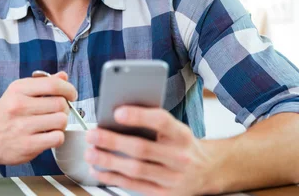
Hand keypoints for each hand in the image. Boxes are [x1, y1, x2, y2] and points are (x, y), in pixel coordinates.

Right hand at [0, 71, 77, 165]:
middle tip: (59, 111)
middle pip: (60, 103)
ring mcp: (22, 127)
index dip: (68, 88)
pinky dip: (58, 137)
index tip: (71, 94)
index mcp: (18, 89)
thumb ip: (43, 83)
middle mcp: (19, 106)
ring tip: (52, 124)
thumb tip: (63, 76)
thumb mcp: (19, 92)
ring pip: (61, 121)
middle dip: (65, 107)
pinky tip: (49, 135)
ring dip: (62, 123)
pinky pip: (57, 138)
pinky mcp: (28, 145)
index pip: (53, 84)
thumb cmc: (7, 113)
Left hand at [85, 107, 213, 195]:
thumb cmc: (182, 145)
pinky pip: (134, 187)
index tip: (116, 112)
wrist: (207, 171)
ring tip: (90, 153)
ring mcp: (173, 179)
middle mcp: (180, 157)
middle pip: (142, 149)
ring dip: (108, 161)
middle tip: (93, 134)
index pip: (161, 121)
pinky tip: (99, 170)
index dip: (138, 116)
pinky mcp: (165, 195)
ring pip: (135, 170)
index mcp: (182, 135)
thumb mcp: (175, 129)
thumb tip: (117, 115)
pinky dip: (113, 178)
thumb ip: (152, 122)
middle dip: (112, 141)